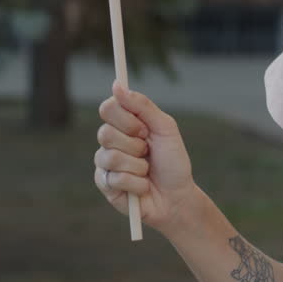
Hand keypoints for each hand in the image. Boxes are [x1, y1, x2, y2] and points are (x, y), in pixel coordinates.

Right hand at [95, 81, 199, 235]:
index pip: (108, 108)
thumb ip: (142, 106)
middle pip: (105, 132)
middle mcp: (111, 141)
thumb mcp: (165, 128)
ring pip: (110, 156)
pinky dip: (137, 183)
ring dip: (138, 165)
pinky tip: (142, 186)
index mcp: (124, 124)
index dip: (126, 119)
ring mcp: (105, 163)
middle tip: (148, 151)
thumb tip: (117, 84)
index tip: (144, 129)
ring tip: (146, 170)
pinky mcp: (105, 184)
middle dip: (135, 144)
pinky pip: (115, 178)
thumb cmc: (173, 161)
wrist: (177, 197)